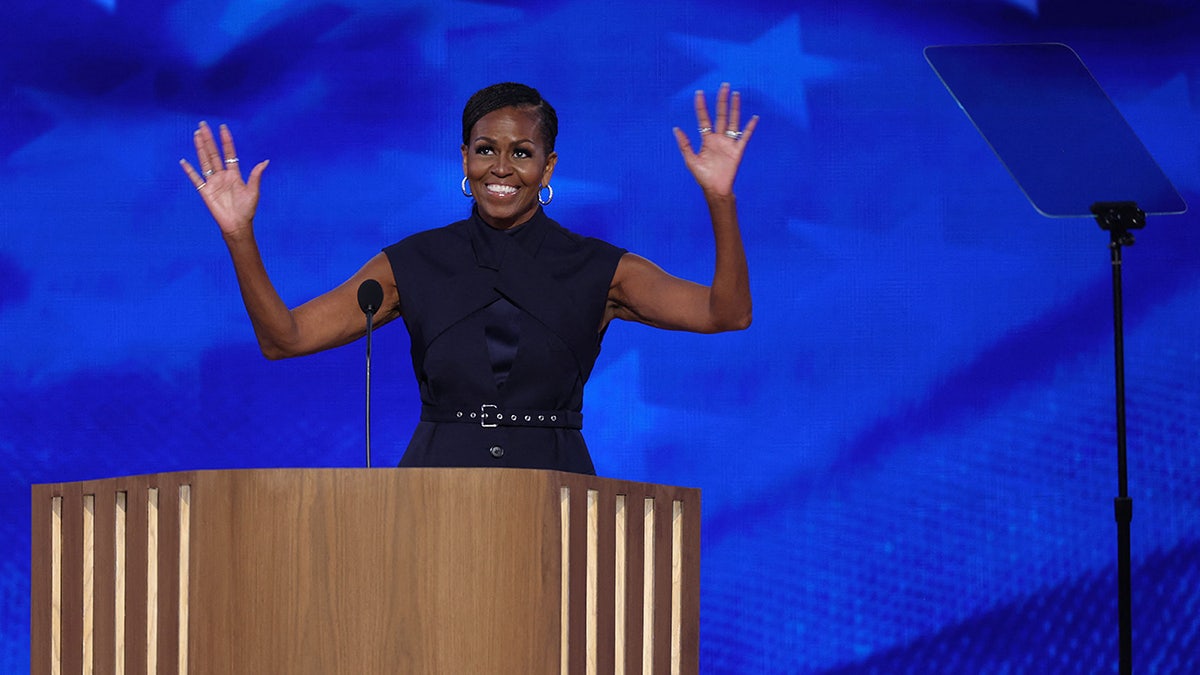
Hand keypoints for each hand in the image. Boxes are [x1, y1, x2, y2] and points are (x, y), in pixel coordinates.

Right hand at [180, 122, 268, 238]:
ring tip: (196, 135)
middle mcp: (222, 175)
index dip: (226, 140)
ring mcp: (212, 182)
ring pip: (204, 161)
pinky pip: (195, 179)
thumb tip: (265, 161)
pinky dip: (189, 171)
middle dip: (209, 139)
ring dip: (200, 148)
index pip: (229, 153)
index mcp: (234, 174)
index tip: (223, 127)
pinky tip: (183, 161)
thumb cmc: (247, 209)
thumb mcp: (253, 191)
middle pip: (214, 153)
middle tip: (203, 124)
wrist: (237, 224)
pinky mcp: (205, 191)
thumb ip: (256, 175)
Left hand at [672, 83, 757, 196]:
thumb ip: (684, 144)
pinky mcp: (738, 150)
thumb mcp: (690, 160)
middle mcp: (718, 138)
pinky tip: (754, 117)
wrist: (715, 189)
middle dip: (722, 101)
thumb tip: (676, 128)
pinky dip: (750, 127)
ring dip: (735, 108)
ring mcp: (729, 143)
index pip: (704, 119)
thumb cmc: (703, 176)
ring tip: (736, 94)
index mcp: (707, 139)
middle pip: (720, 115)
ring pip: (732, 121)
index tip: (699, 93)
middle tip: (724, 86)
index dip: (701, 106)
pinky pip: (745, 137)